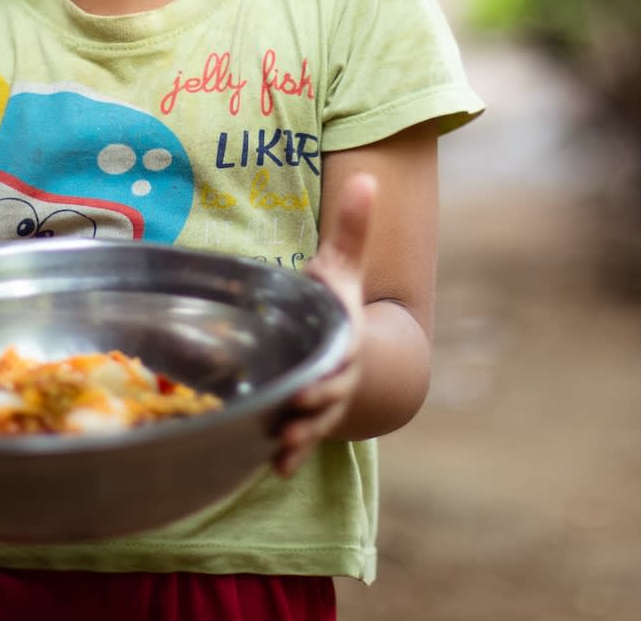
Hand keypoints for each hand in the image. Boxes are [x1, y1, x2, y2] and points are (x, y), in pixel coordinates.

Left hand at [273, 173, 375, 477]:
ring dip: (302, 434)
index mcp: (345, 337)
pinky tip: (275, 466)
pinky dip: (289, 455)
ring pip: (315, 422)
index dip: (334, 360)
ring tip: (283, 444)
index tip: (320, 368)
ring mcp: (322, 402)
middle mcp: (337, 373)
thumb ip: (352, 228)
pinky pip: (299, 441)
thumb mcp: (343, 266)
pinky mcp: (303, 420)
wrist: (347, 347)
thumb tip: (365, 175)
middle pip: (330, 391)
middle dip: (316, 401)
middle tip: (298, 406)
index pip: (344, 349)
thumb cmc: (335, 304)